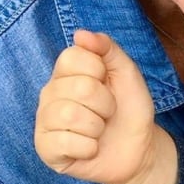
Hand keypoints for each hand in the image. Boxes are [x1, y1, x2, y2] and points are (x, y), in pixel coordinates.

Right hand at [34, 30, 172, 183]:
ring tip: (99, 130)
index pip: (72, 57)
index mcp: (66, 72)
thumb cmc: (129, 109)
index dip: (99, 71)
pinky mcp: (45, 149)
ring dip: (97, 126)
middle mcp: (50, 93)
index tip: (107, 83)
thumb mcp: (127, 73)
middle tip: (107, 112)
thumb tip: (80, 34)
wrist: (138, 149)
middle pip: (79, 88)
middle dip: (105, 103)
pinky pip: (65, 143)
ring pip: (70, 115)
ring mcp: (44, 121)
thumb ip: (107, 48)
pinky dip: (88, 147)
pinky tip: (90, 148)